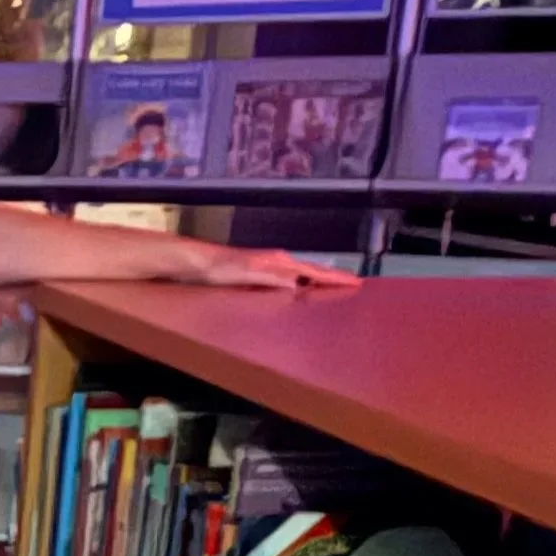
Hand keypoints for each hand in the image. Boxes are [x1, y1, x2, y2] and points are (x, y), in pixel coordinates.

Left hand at [174, 241, 358, 291]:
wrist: (198, 264)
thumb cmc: (220, 269)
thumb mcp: (248, 274)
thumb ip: (273, 277)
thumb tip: (299, 283)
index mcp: (280, 262)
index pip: (315, 271)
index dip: (336, 278)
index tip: (358, 282)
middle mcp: (279, 262)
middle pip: (313, 271)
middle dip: (334, 278)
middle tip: (356, 287)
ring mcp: (270, 267)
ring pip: (303, 275)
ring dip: (320, 282)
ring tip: (337, 291)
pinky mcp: (261, 275)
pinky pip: (290, 280)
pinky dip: (302, 285)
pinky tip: (302, 293)